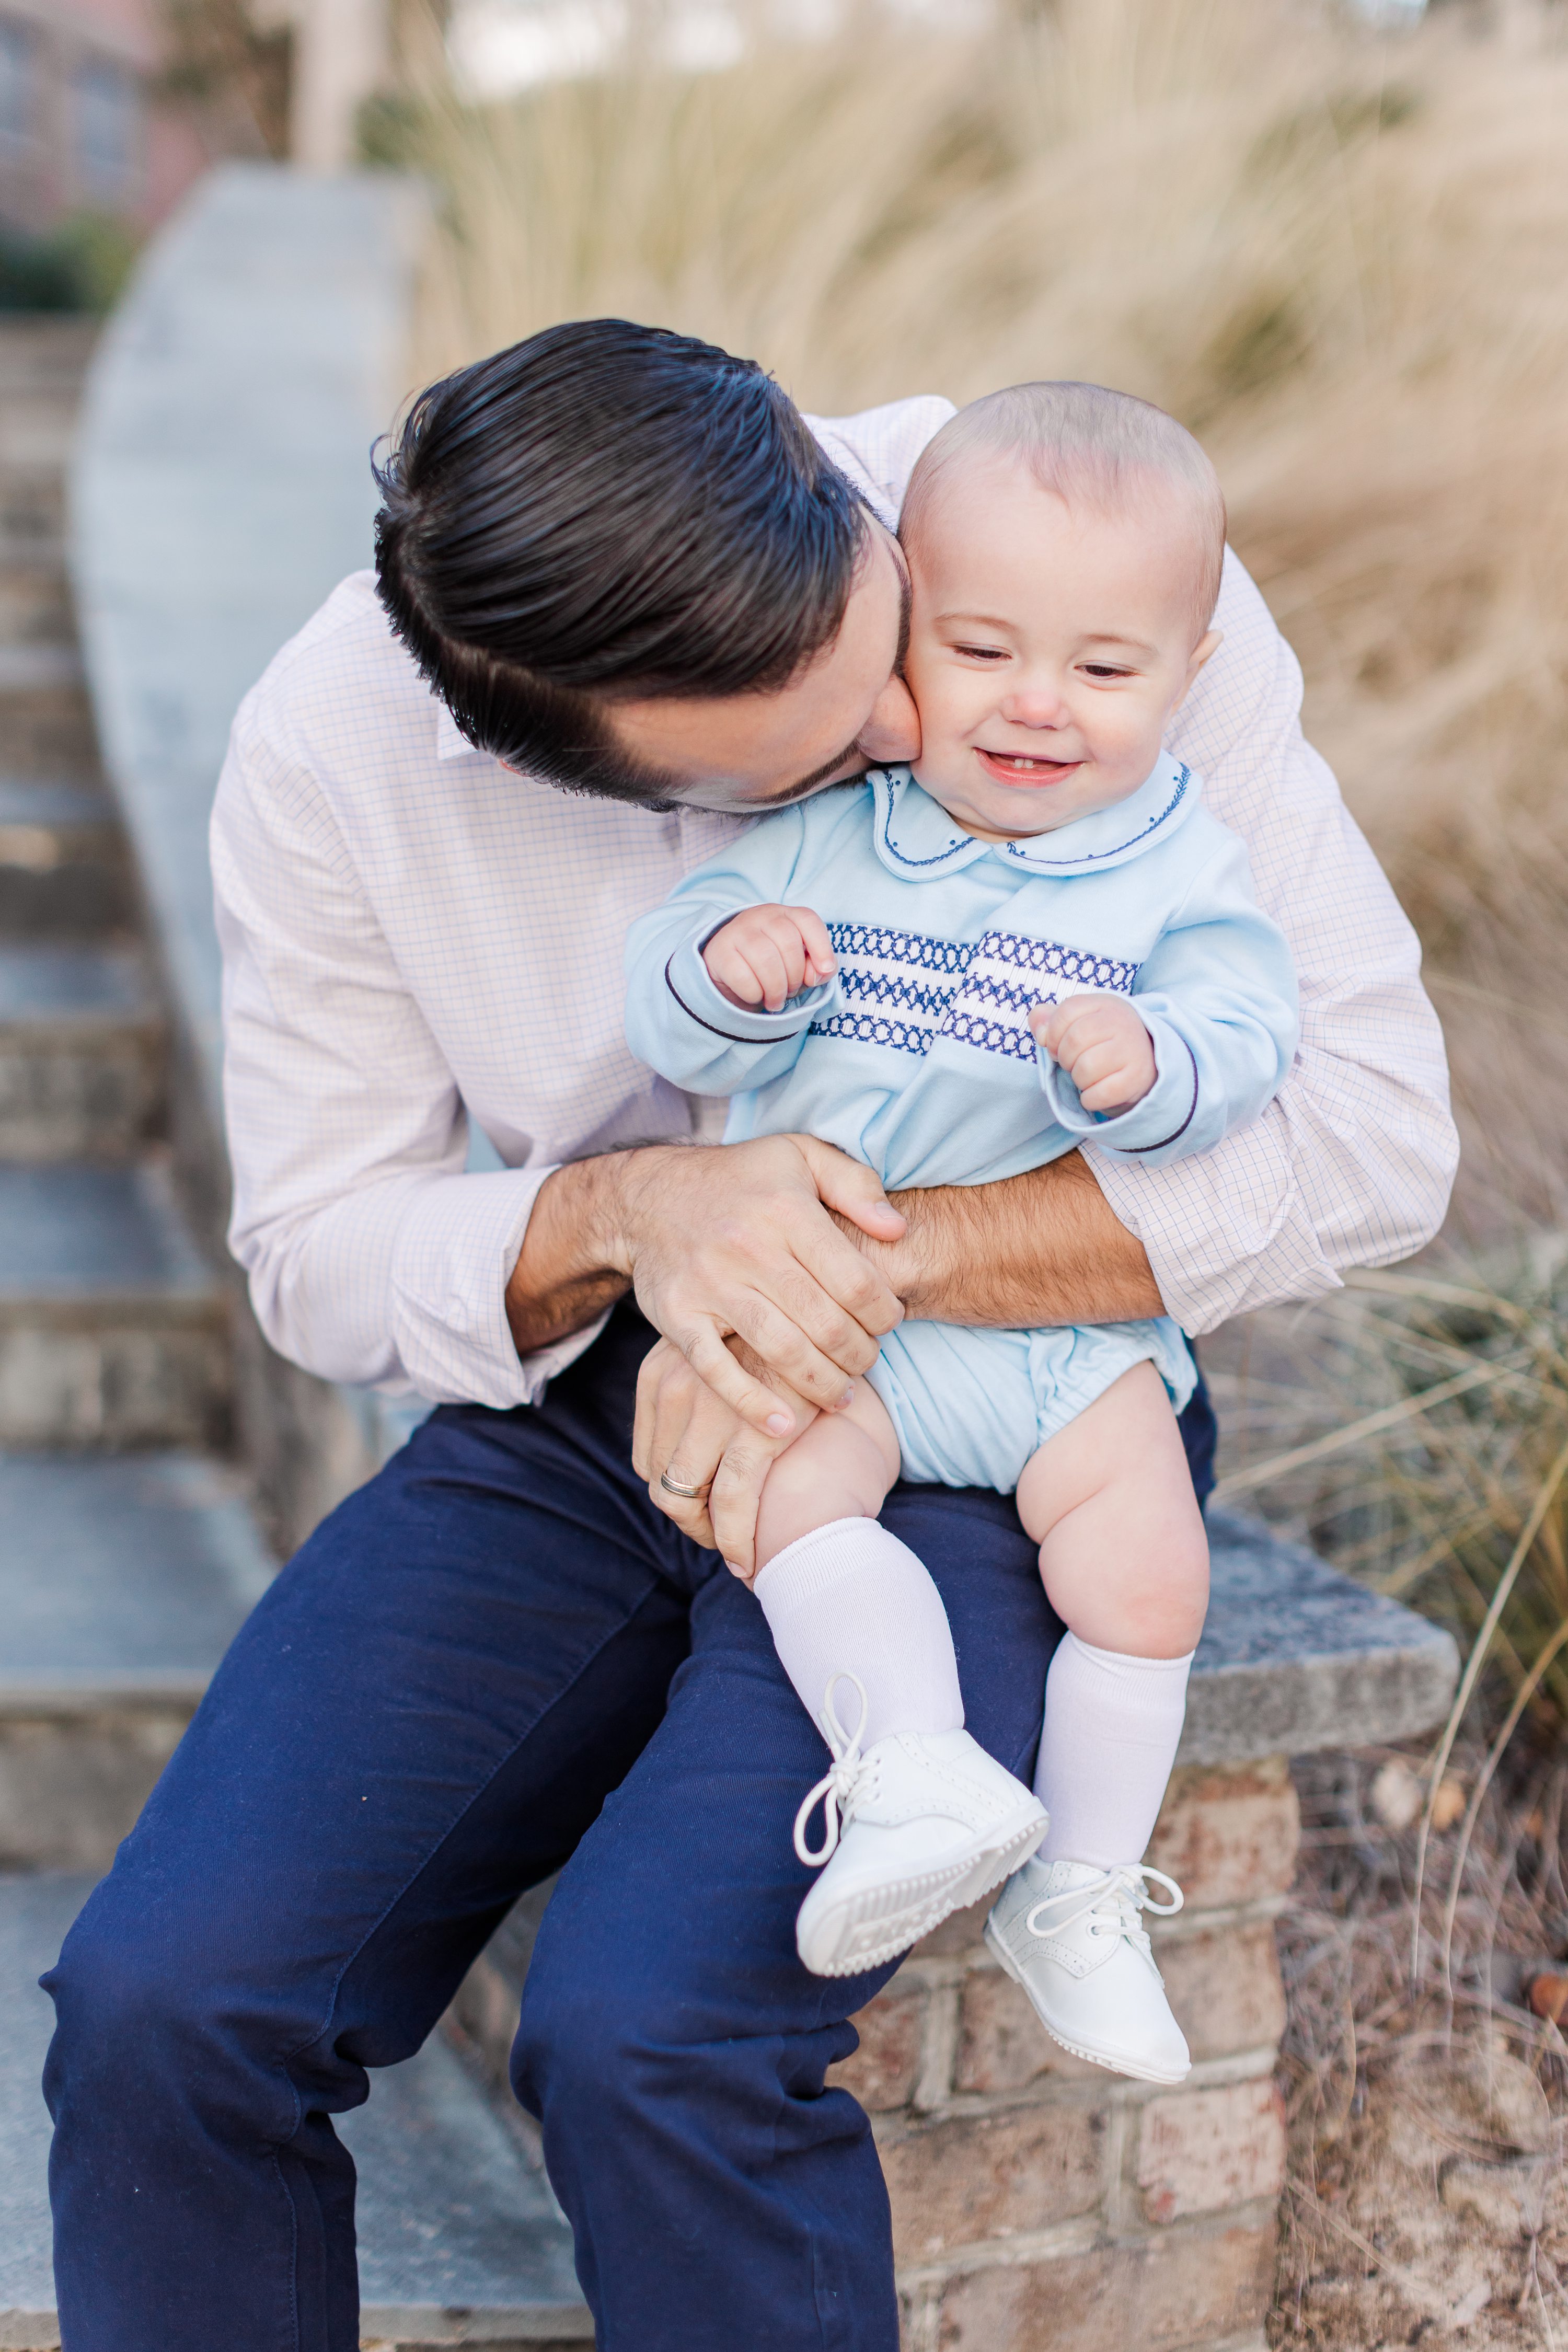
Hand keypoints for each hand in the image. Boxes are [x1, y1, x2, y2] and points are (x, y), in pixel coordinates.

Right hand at [602, 1135, 905, 1431]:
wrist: (650, 1195)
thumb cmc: (742, 1179)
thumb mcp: (801, 1156)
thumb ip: (855, 1184)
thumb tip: (897, 1230)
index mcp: (786, 1210)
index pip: (856, 1281)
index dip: (885, 1313)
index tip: (889, 1322)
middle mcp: (748, 1247)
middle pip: (825, 1324)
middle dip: (860, 1354)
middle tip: (868, 1360)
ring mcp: (709, 1285)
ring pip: (782, 1352)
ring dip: (822, 1385)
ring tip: (840, 1394)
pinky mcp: (676, 1315)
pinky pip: (718, 1371)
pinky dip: (753, 1405)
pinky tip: (786, 1425)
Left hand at [632, 1335, 815, 1576]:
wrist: (825, 1306)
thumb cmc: (777, 1332)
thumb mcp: (721, 1347)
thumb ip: (698, 1386)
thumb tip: (696, 1440)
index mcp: (658, 1373)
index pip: (647, 1457)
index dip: (672, 1490)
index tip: (702, 1506)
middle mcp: (672, 1392)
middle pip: (660, 1481)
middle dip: (687, 1518)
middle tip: (718, 1534)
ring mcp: (708, 1414)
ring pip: (682, 1500)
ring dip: (705, 1535)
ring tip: (733, 1551)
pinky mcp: (753, 1434)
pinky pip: (730, 1505)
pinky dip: (734, 1540)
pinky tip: (748, 1559)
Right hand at [703, 903, 835, 1012]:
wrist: (728, 971)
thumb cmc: (772, 967)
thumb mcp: (799, 965)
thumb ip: (816, 968)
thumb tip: (817, 975)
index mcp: (784, 914)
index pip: (807, 920)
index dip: (822, 947)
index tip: (825, 970)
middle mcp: (759, 916)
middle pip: (789, 944)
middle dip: (795, 976)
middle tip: (790, 991)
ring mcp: (737, 931)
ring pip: (766, 960)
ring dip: (776, 989)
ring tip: (775, 1000)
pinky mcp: (719, 952)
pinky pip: (743, 977)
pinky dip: (754, 994)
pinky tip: (755, 995)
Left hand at [1031, 994, 1155, 1113]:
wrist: (1146, 1064)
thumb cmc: (1102, 1043)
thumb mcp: (1078, 1022)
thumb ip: (1050, 1019)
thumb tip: (1040, 1032)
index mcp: (1105, 1004)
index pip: (1067, 1011)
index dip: (1053, 1033)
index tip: (1056, 1046)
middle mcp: (1122, 1023)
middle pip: (1074, 1040)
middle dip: (1065, 1058)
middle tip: (1073, 1064)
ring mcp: (1133, 1050)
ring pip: (1086, 1069)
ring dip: (1078, 1080)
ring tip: (1088, 1076)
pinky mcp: (1137, 1078)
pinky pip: (1100, 1094)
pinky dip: (1090, 1099)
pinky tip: (1097, 1092)